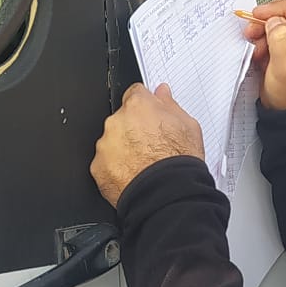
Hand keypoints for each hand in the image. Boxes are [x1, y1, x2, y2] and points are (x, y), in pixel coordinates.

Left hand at [91, 82, 203, 206]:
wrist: (166, 193)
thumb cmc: (178, 161)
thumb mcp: (187, 125)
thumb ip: (170, 105)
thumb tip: (162, 93)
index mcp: (138, 106)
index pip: (136, 94)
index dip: (145, 107)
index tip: (149, 117)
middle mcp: (117, 122)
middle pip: (122, 120)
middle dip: (133, 130)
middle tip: (150, 147)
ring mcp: (105, 145)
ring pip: (111, 142)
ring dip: (122, 150)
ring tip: (142, 165)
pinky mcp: (98, 167)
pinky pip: (105, 164)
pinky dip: (115, 169)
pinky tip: (132, 176)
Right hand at [241, 0, 285, 110]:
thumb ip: (282, 39)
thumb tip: (274, 21)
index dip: (279, 8)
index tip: (259, 14)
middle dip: (269, 19)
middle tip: (252, 28)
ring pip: (280, 20)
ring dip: (264, 30)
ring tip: (256, 46)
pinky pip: (275, 30)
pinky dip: (264, 38)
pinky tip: (260, 51)